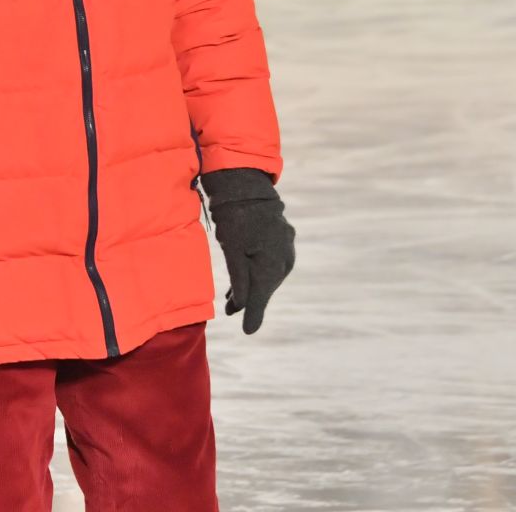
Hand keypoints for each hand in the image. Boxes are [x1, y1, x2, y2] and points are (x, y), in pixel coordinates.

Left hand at [199, 168, 295, 335]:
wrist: (246, 185)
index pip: (261, 296)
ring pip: (268, 274)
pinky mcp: (283, 240)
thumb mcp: (232, 251)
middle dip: (248, 299)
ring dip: (252, 285)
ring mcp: (286, 248)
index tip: (247, 332)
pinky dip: (257, 271)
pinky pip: (271, 262)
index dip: (253, 315)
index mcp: (272, 263)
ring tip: (232, 297)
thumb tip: (242, 307)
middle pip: (265, 286)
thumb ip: (239, 281)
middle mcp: (284, 258)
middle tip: (229, 309)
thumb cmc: (235, 217)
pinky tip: (244, 277)